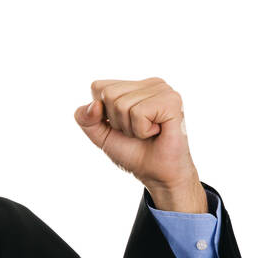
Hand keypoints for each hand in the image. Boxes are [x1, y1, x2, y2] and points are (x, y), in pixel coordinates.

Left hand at [73, 77, 204, 210]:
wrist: (157, 174)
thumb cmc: (133, 152)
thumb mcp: (101, 134)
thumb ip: (85, 118)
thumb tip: (95, 105)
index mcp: (134, 86)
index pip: (98, 87)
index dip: (101, 113)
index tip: (122, 126)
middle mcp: (150, 83)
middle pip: (108, 94)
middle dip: (116, 121)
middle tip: (137, 131)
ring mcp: (163, 89)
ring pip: (122, 104)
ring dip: (130, 128)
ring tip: (148, 133)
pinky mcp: (172, 100)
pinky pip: (138, 112)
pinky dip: (142, 130)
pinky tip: (157, 132)